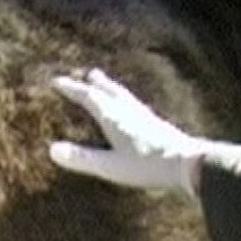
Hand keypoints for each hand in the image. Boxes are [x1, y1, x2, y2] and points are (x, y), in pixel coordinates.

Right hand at [50, 69, 219, 196]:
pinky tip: (135, 111)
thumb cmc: (147, 167)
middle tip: (88, 73)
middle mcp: (130, 112)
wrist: (188, 164)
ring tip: (109, 85)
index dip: (72, 88)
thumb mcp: (110, 166)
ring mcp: (146, 118)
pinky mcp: (159, 126)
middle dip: (96, 83)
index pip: (89, 97)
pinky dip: (128, 102)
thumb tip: (52, 150)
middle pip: (110, 91)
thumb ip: (83, 159)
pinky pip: (138, 107)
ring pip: (125, 97)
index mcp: (115, 118)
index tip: (57, 80)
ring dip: (113, 89)